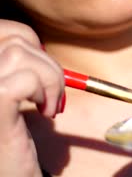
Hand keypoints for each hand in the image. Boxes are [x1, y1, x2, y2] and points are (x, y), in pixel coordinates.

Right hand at [0, 20, 64, 176]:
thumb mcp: (10, 93)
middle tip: (52, 91)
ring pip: (20, 53)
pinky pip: (25, 79)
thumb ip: (14, 66)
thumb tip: (36, 44)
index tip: (39, 65)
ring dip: (50, 79)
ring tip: (49, 105)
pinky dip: (47, 91)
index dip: (24, 38)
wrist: (11, 176)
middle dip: (46, 61)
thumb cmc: (10, 139)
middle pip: (12, 38)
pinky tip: (47, 113)